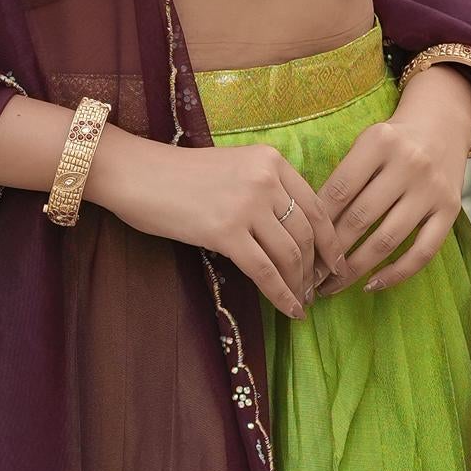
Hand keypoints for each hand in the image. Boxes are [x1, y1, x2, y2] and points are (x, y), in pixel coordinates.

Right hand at [88, 130, 343, 321]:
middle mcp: (266, 179)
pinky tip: (289, 310)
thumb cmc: (179, 174)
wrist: (137, 174)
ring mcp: (247, 205)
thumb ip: (265, 189)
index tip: (334, 263)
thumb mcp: (233, 168)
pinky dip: (281, 295)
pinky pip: (264, 271)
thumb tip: (292, 233)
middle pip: (306, 233)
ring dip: (300, 285)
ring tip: (302, 302)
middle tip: (317, 290)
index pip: (315, 206)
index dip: (329, 241)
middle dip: (316, 268)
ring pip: (289, 254)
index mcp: (271, 160)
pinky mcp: (226, 232)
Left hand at [314, 64, 470, 295]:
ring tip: (332, 286)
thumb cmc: (392, 141)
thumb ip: (343, 178)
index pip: (339, 191)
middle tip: (310, 275)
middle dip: (331, 252)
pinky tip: (372, 285)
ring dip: (355, 269)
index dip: (317, 224)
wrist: (443, 124)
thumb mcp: (365, 145)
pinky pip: (422, 252)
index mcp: (379, 142)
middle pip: (360, 218)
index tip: (300, 249)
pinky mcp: (451, 210)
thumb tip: (310, 229)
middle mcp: (409, 164)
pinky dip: (396, 274)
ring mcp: (432, 189)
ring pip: (387, 240)